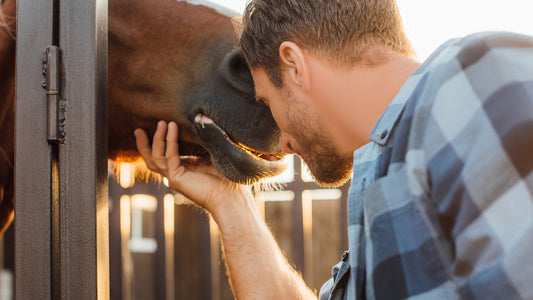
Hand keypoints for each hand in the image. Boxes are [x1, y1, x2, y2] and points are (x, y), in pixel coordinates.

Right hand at [134, 121, 250, 212]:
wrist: (231, 197)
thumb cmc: (226, 178)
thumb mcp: (212, 154)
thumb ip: (204, 140)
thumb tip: (204, 118)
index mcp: (182, 171)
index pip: (163, 157)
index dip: (157, 143)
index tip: (157, 126)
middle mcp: (175, 175)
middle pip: (151, 159)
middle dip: (144, 144)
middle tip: (138, 129)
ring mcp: (174, 178)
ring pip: (155, 158)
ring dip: (157, 139)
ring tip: (161, 122)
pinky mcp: (177, 178)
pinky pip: (169, 156)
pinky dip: (169, 140)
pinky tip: (171, 127)